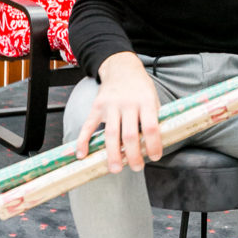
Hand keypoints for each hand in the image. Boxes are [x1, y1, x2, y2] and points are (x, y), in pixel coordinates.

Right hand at [75, 52, 161, 173]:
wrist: (122, 68)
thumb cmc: (140, 87)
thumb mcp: (153, 97)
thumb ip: (153, 117)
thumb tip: (153, 144)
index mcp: (145, 101)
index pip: (151, 127)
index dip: (153, 145)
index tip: (155, 157)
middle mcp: (128, 103)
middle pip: (129, 135)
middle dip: (133, 155)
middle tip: (136, 168)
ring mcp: (111, 105)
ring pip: (111, 134)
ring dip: (113, 154)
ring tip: (115, 169)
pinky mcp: (97, 106)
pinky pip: (88, 125)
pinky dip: (83, 141)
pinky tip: (82, 155)